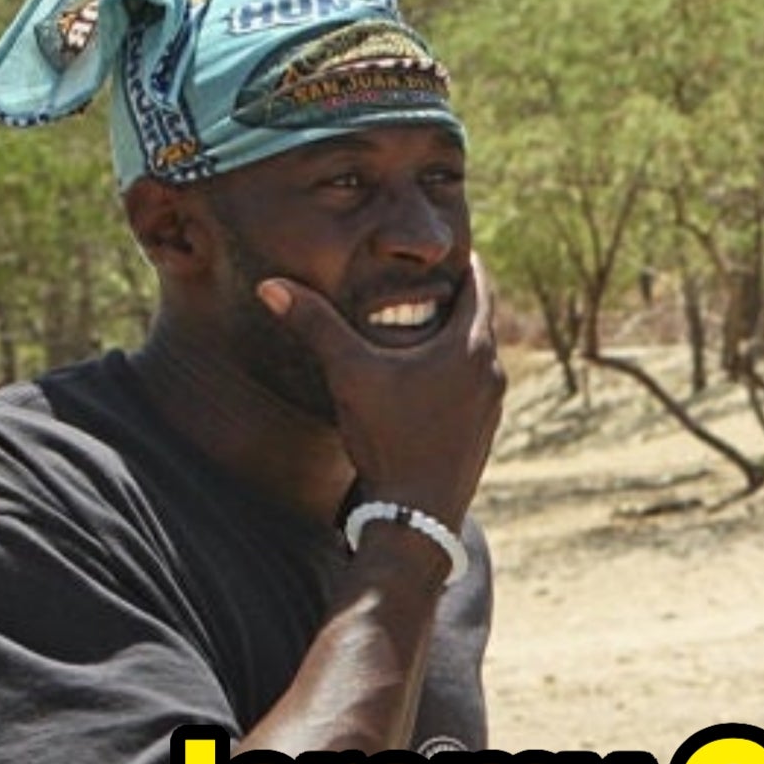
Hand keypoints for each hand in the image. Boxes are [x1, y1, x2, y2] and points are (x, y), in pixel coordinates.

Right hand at [259, 257, 503, 527]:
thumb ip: (314, 325)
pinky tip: (424, 374)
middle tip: (427, 277)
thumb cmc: (389, 439)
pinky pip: (474, 382)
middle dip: (454, 296)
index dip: (461, 263)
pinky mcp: (484, 429)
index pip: (479, 285)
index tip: (443, 248)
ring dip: (455, 334)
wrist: (418, 514)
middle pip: (480, 317)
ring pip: (478, 352)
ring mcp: (493, 403)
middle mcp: (493, 371)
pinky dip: (454, 367)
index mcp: (471, 347)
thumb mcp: (349, 374)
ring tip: (423, 320)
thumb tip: (270, 285)